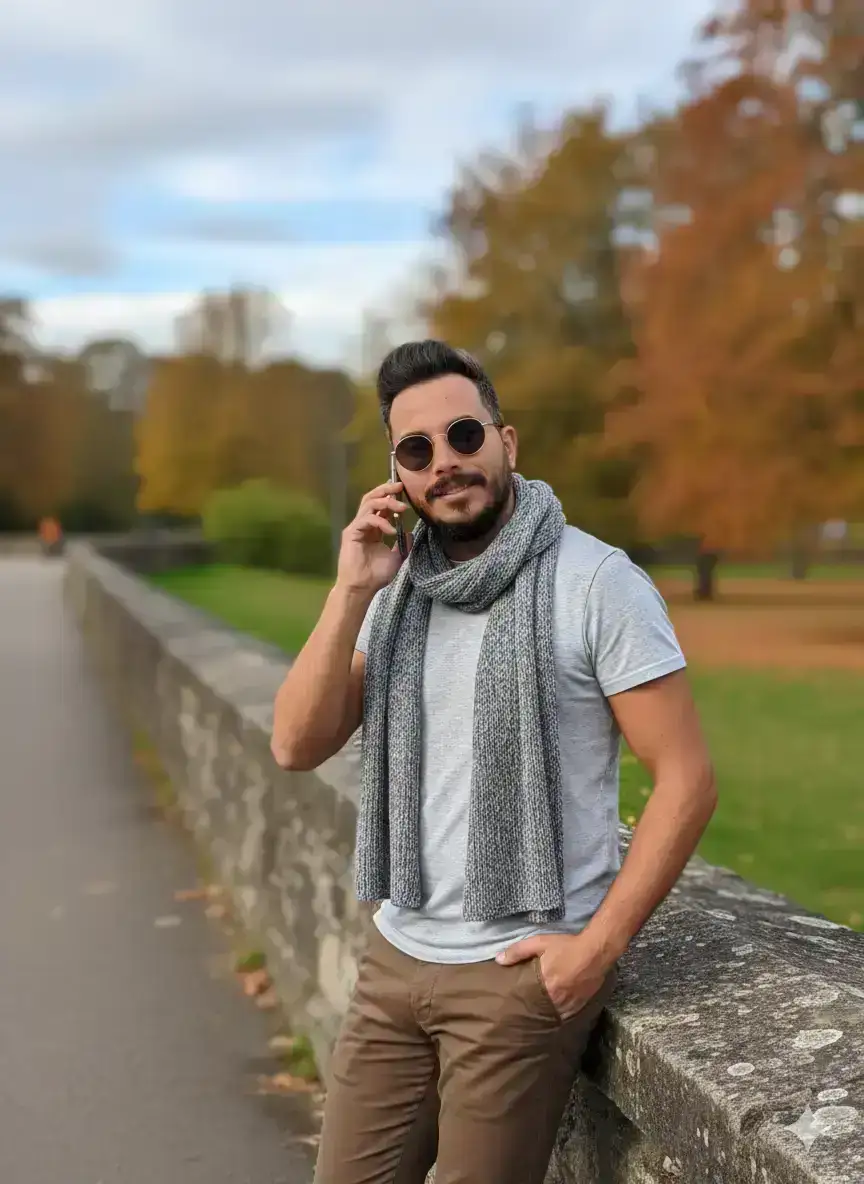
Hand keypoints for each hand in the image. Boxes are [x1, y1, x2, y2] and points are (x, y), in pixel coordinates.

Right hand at [336, 481, 410, 594]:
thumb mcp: (397, 557)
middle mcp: (364, 525)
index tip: (403, 491)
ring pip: (368, 504)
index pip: (380, 506)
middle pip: (372, 499)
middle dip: (386, 490)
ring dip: (386, 502)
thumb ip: (403, 544)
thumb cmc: (376, 575)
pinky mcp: (351, 533)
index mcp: (374, 529)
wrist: (362, 588)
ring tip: (401, 507)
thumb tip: (411, 533)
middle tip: (400, 487)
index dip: (391, 497)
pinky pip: (367, 520)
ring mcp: (356, 528)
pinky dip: (380, 522)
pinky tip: (391, 530)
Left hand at [496, 933, 613, 1020]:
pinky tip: (557, 1012)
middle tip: (526, 1013)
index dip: (521, 1005)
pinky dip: (562, 1014)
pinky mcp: (582, 1004)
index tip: (514, 1007)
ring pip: (555, 1014)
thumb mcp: (539, 943)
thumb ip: (518, 951)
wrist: (596, 951)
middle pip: (541, 1009)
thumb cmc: (566, 946)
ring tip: (540, 1015)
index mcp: (544, 985)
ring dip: (548, 1014)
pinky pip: (568, 1014)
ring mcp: (570, 1004)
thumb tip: (498, 960)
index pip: (528, 1001)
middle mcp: (557, 998)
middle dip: (534, 1011)